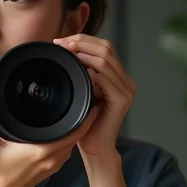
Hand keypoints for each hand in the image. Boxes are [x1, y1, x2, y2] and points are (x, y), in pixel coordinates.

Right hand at [0, 90, 99, 186]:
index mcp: (42, 150)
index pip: (74, 131)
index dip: (85, 116)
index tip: (89, 99)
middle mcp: (54, 157)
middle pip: (79, 134)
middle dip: (86, 117)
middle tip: (87, 97)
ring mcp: (57, 162)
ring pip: (76, 141)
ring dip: (80, 126)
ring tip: (82, 108)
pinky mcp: (55, 165)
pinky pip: (70, 147)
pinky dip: (73, 135)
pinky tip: (70, 124)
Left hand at [54, 35, 135, 157]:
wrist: (95, 147)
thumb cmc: (85, 121)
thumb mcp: (81, 91)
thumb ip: (79, 73)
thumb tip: (63, 51)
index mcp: (116, 75)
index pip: (103, 46)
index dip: (82, 39)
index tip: (60, 41)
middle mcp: (124, 80)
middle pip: (106, 48)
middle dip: (82, 42)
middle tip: (61, 44)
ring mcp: (126, 89)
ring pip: (106, 60)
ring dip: (85, 53)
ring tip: (68, 53)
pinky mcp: (122, 101)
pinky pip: (107, 80)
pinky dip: (93, 72)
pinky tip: (81, 71)